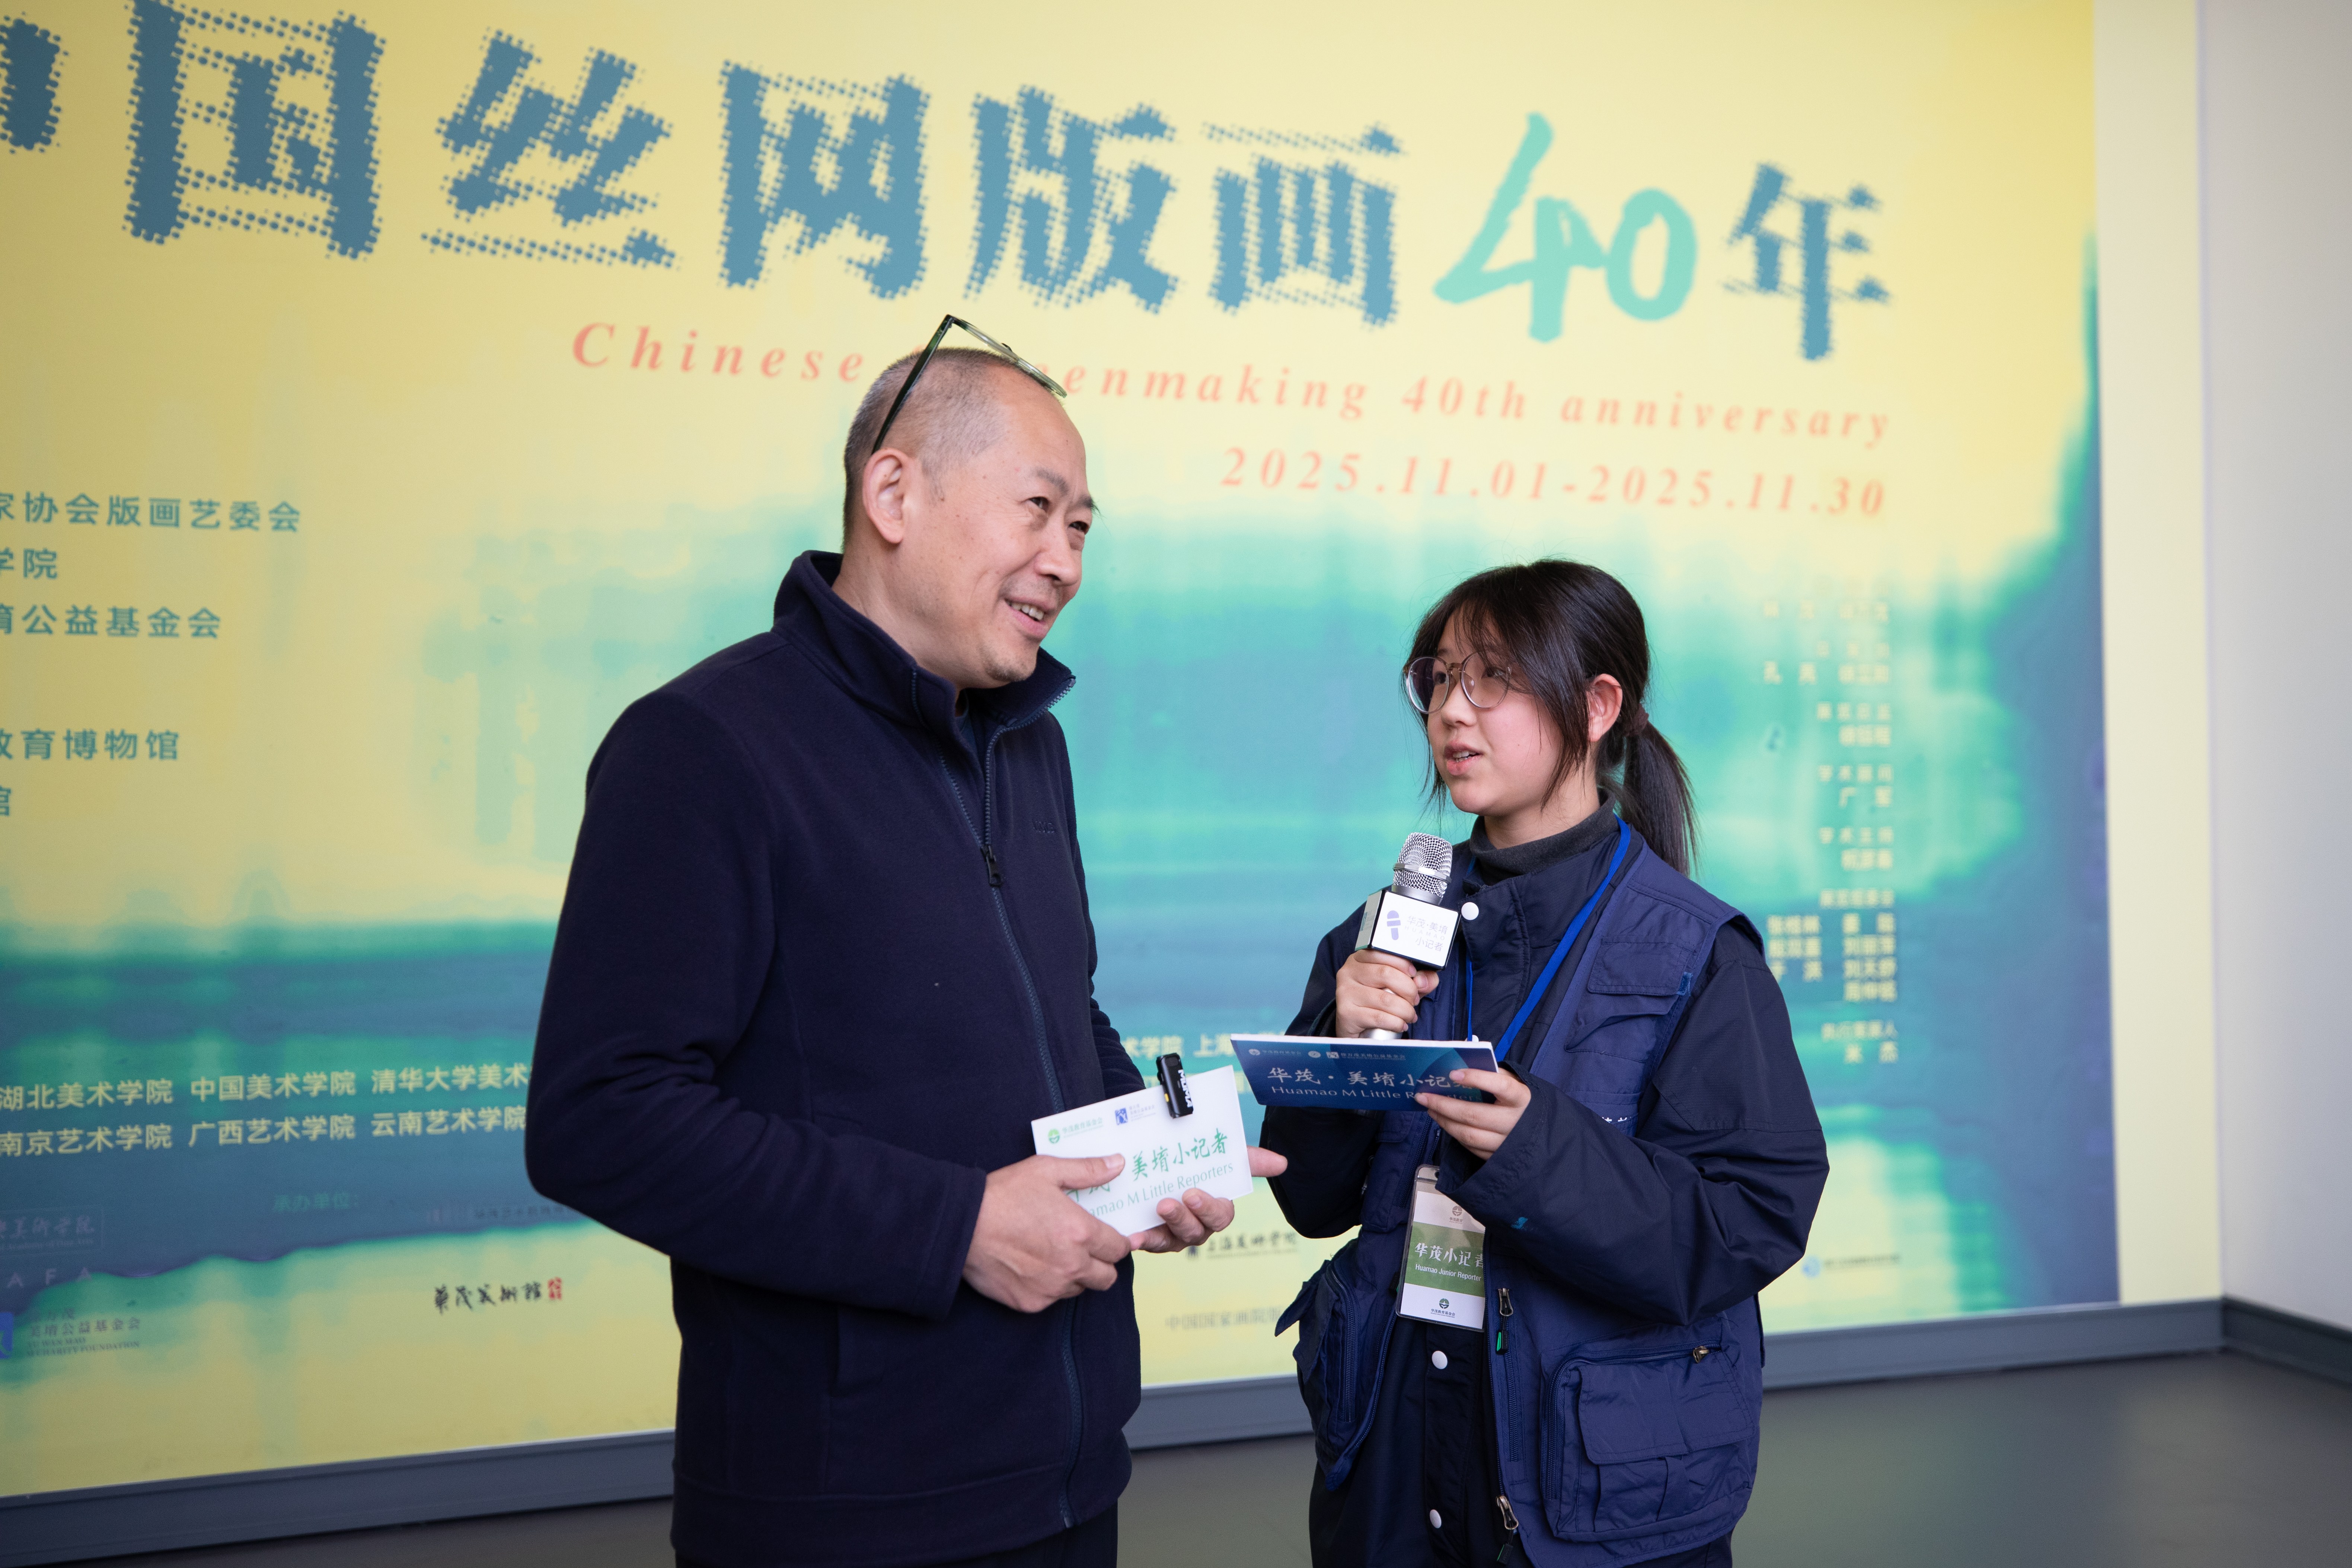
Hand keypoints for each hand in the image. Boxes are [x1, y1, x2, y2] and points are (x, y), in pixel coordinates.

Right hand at [962, 1154, 1134, 1312]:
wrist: (961, 1226)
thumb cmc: (1003, 1194)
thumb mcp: (1046, 1170)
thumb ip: (1087, 1170)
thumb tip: (1118, 1164)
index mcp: (1080, 1233)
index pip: (1119, 1249)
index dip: (1117, 1242)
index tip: (1110, 1237)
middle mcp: (1071, 1266)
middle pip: (1107, 1277)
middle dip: (1102, 1264)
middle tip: (1085, 1248)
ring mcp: (1050, 1288)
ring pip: (1080, 1289)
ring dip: (1076, 1275)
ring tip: (1055, 1254)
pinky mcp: (1030, 1303)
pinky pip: (1052, 1299)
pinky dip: (1049, 1286)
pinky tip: (1032, 1266)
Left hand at [1128, 1146, 1291, 1252]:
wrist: (1151, 1168)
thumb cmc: (1191, 1165)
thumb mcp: (1217, 1156)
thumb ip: (1247, 1159)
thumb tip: (1282, 1162)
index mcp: (1214, 1206)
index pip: (1221, 1212)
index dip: (1210, 1207)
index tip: (1194, 1194)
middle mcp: (1198, 1223)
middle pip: (1200, 1228)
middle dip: (1188, 1216)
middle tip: (1172, 1201)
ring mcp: (1176, 1233)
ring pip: (1176, 1238)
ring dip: (1167, 1226)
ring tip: (1156, 1209)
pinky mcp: (1154, 1237)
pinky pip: (1151, 1244)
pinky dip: (1143, 1240)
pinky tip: (1133, 1235)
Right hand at [1335, 949, 1437, 1037]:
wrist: (1356, 1027)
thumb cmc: (1378, 1002)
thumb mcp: (1399, 986)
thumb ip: (1417, 979)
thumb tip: (1424, 980)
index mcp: (1360, 959)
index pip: (1382, 952)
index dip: (1402, 963)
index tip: (1414, 975)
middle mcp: (1348, 971)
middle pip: (1386, 974)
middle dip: (1408, 990)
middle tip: (1414, 1000)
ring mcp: (1345, 992)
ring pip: (1385, 999)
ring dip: (1405, 1010)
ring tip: (1410, 1016)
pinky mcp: (1346, 1013)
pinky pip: (1379, 1017)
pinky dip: (1396, 1023)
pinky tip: (1400, 1025)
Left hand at [1415, 1067, 1529, 1160]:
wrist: (1542, 1133)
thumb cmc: (1520, 1102)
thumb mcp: (1514, 1083)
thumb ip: (1494, 1074)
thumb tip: (1462, 1065)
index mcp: (1521, 1098)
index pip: (1501, 1086)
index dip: (1477, 1078)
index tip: (1453, 1074)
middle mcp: (1515, 1122)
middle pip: (1474, 1115)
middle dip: (1444, 1105)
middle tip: (1423, 1096)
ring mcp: (1506, 1143)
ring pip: (1469, 1134)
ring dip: (1444, 1121)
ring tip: (1430, 1109)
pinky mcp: (1498, 1157)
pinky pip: (1471, 1147)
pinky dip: (1455, 1134)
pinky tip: (1445, 1123)